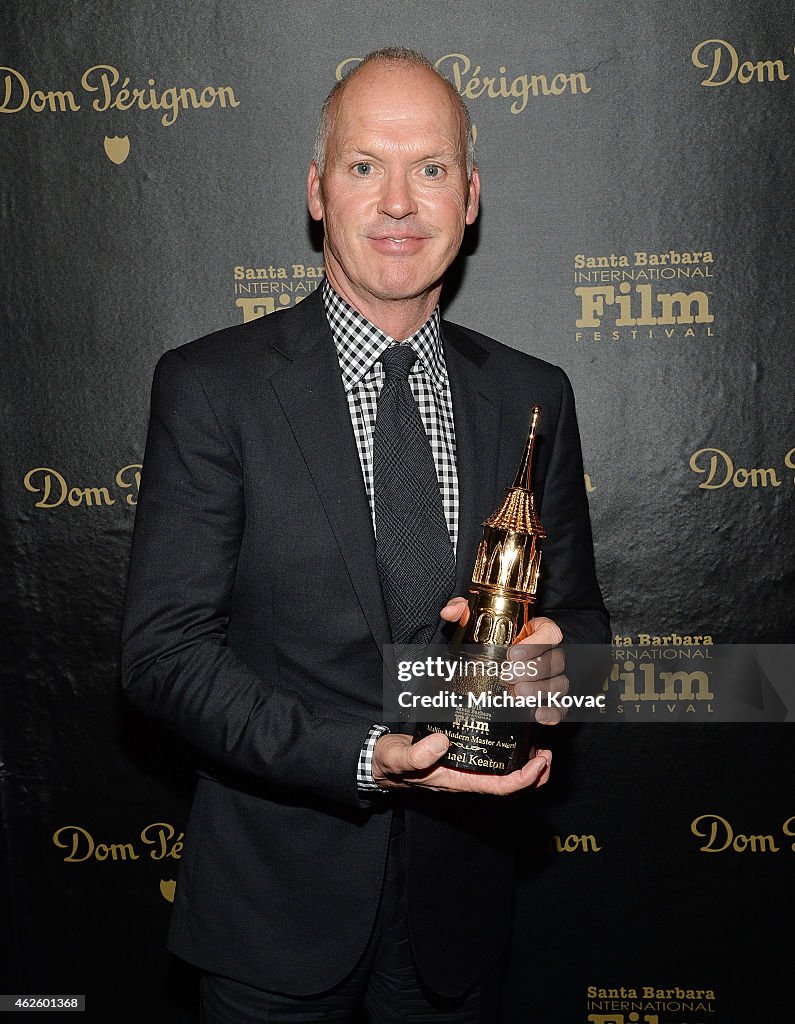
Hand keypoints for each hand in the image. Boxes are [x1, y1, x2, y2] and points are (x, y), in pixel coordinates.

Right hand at [372, 731, 550, 793]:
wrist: (382, 760)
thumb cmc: (391, 762)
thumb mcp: (398, 757)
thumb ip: (416, 754)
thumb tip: (443, 742)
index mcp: (458, 781)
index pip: (500, 787)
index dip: (524, 779)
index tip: (540, 762)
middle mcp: (468, 777)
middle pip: (511, 784)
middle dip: (535, 774)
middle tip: (548, 753)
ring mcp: (468, 767)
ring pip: (506, 773)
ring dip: (528, 764)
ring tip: (541, 746)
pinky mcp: (465, 755)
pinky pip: (495, 760)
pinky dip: (512, 752)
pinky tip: (517, 736)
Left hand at [441, 597, 567, 724]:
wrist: (497, 665)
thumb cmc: (493, 641)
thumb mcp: (478, 621)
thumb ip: (464, 611)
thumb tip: (449, 612)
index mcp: (540, 631)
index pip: (550, 633)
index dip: (536, 643)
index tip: (512, 653)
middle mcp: (552, 654)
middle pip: (555, 661)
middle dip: (532, 670)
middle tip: (507, 676)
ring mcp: (555, 678)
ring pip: (559, 684)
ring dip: (539, 691)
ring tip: (516, 695)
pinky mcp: (553, 700)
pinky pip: (561, 706)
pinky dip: (553, 712)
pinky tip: (538, 715)